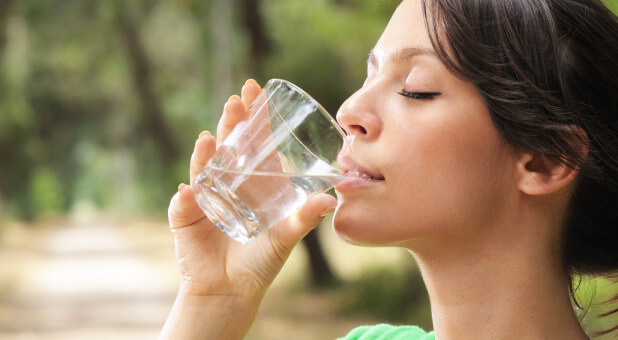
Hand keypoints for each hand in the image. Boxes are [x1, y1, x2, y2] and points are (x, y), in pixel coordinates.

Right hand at [160, 79, 337, 339]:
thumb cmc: (260, 261)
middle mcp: (228, 182)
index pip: (253, 141)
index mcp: (253, 181)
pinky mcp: (186, 215)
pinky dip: (189, 194)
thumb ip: (305, 218)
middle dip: (231, 121)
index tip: (256, 89)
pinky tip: (192, 188)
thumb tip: (330, 198)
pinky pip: (187, 201)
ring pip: (205, 165)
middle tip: (237, 100)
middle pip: (228, 144)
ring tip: (212, 136)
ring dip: (207, 150)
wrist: (231, 290)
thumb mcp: (286, 236)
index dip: (254, 116)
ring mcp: (204, 196)